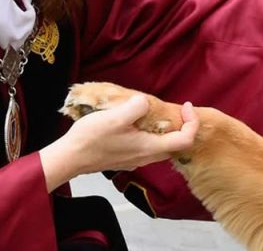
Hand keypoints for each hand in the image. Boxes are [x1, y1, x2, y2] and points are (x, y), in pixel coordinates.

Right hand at [39, 95, 198, 191]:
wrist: (70, 158)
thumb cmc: (92, 138)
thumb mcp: (116, 116)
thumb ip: (137, 106)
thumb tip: (146, 102)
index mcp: (149, 147)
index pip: (185, 140)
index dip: (192, 122)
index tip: (186, 106)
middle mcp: (146, 157)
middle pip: (176, 144)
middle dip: (181, 125)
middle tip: (176, 109)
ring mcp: (136, 160)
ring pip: (161, 146)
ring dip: (165, 130)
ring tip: (155, 112)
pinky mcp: (126, 158)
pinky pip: (147, 146)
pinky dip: (151, 133)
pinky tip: (137, 122)